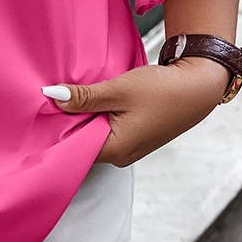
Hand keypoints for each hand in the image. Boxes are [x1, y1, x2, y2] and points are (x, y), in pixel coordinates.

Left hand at [44, 57, 231, 166]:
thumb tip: (52, 96)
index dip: (55, 128)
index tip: (40, 112)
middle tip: (51, 99)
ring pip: (95, 133)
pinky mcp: (136, 136)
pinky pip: (107, 128)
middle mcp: (121, 155)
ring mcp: (129, 147)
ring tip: (71, 96)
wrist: (200, 86)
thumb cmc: (163, 89)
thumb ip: (84, 96)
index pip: (72, 147)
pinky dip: (99, 115)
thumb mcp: (118, 89)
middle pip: (82, 141)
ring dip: (85, 116)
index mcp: (115, 151)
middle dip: (69, 121)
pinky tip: (94, 99)